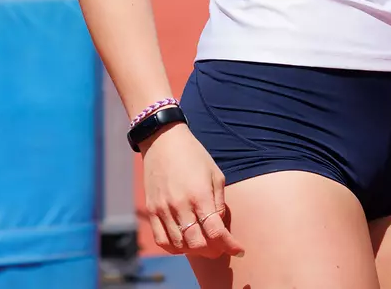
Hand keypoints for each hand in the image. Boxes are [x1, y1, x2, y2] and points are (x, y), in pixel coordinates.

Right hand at [141, 125, 244, 259]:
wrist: (163, 140)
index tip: (239, 249)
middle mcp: (180, 205)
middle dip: (214, 250)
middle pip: (198, 244)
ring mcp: (163, 210)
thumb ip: (219, 203)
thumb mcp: (215, 174)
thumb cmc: (194, 155)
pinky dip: (175, 248)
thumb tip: (219, 226)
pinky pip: (161, 241)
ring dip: (195, 250)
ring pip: (180, 246)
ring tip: (204, 243)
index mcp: (200, 195)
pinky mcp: (151, 211)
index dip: (230, 245)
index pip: (216, 232)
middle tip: (221, 246)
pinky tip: (184, 243)